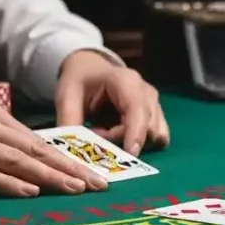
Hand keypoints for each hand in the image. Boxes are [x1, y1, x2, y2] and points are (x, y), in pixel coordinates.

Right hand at [0, 101, 106, 196]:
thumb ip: (3, 145)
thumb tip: (41, 169)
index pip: (37, 142)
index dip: (66, 160)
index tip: (92, 176)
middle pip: (35, 149)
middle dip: (69, 168)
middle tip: (97, 184)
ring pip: (15, 159)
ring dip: (48, 175)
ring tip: (76, 188)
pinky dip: (8, 182)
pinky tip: (31, 191)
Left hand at [55, 51, 169, 155]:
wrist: (91, 69)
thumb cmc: (80, 80)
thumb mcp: (66, 96)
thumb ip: (69, 122)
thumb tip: (71, 152)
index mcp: (126, 82)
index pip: (137, 110)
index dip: (135, 134)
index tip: (128, 155)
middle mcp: (147, 92)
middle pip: (148, 128)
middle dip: (122, 139)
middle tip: (96, 132)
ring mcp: (155, 103)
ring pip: (155, 135)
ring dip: (131, 141)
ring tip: (106, 132)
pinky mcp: (157, 115)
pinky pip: (158, 137)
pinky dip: (140, 143)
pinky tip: (120, 135)